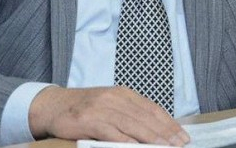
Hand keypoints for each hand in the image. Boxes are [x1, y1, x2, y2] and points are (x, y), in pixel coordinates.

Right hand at [29, 86, 189, 145]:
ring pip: (133, 124)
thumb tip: (156, 131)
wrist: (53, 105)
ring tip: (165, 147)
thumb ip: (130, 115)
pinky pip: (112, 132)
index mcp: (123, 93)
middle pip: (146, 117)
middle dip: (165, 133)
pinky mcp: (89, 120)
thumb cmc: (84, 109)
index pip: (152, 109)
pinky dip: (126, 141)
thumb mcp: (110, 106)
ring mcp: (102, 108)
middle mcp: (114, 97)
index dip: (169, 123)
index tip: (182, 136)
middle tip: (179, 144)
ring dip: (151, 138)